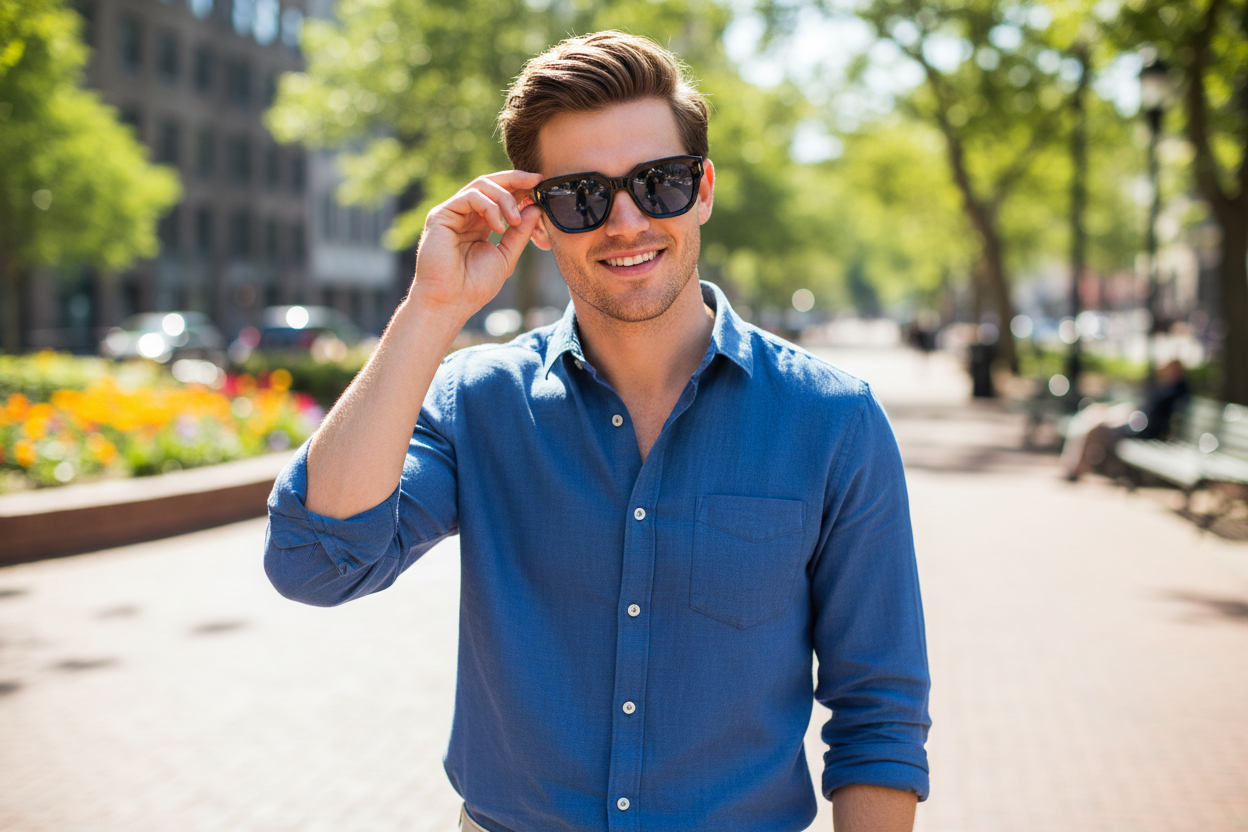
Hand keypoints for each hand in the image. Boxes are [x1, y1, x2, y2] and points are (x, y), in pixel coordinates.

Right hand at [411, 170, 544, 322]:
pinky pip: (469, 196)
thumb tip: (536, 207)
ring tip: (515, 221)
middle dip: (515, 179)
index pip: (499, 194)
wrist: (451, 302)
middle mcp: (464, 214)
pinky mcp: (440, 215)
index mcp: (479, 222)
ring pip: (481, 186)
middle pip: (489, 183)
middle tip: (536, 181)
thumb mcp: (506, 255)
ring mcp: (451, 213)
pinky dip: (489, 207)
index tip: (541, 183)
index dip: (519, 186)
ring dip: (504, 198)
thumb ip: (520, 233)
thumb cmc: (475, 285)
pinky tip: (498, 227)